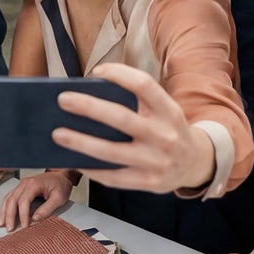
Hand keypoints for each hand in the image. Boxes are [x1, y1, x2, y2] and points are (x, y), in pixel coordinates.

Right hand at [0, 171, 74, 230]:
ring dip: (4, 212)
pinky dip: (6, 207)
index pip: (24, 201)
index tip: (24, 227)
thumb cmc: (60, 185)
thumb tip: (35, 219)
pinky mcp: (21, 189)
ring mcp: (21, 185)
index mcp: (34, 184)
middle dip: (9, 215)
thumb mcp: (59, 198)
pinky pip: (10, 197)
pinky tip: (4, 216)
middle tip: (9, 229)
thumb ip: (47, 208)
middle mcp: (25, 183)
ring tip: (2, 224)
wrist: (61, 176)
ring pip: (8, 198)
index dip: (22, 215)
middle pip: (12, 200)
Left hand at [51, 63, 213, 193]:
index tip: (96, 71)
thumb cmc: (168, 129)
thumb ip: (138, 103)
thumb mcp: (164, 111)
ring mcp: (156, 161)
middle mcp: (164, 135)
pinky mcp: (148, 183)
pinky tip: (74, 160)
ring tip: (58, 134)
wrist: (196, 163)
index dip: (120, 74)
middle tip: (62, 100)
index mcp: (169, 111)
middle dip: (89, 107)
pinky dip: (91, 168)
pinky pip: (113, 177)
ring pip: (111, 151)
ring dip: (81, 142)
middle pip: (121, 118)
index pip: (144, 85)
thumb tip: (90, 97)